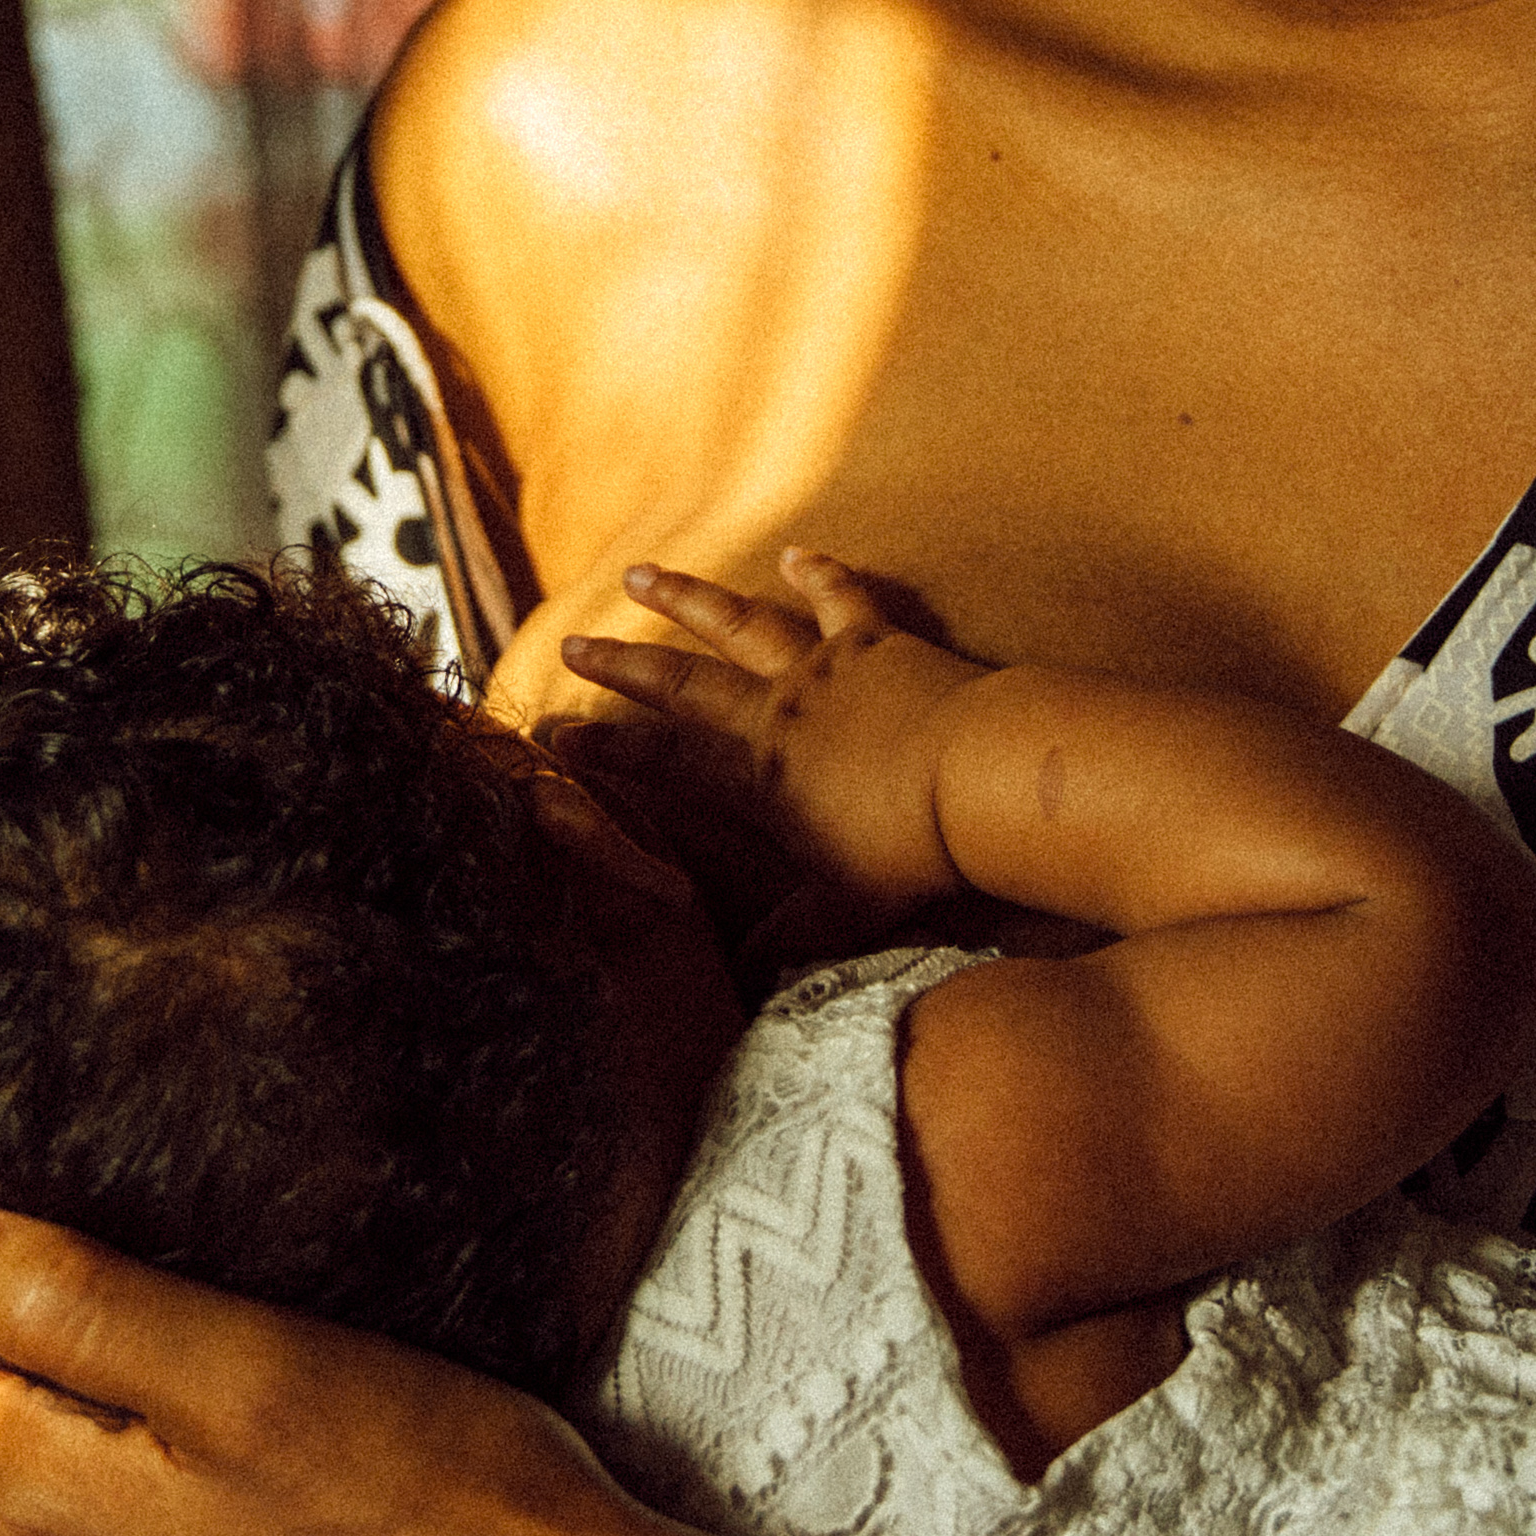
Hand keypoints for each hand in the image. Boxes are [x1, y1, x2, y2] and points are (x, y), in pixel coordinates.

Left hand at [0, 1199, 708, 1535]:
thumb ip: (64, 1303)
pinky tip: (293, 1428)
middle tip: (191, 1255)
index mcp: (32, 1506)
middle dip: (61, 1323)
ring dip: (140, 1389)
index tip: (75, 1203)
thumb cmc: (426, 1499)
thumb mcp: (242, 1365)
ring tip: (256, 1334)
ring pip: (84, 1459)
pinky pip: (156, 1517)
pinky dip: (197, 1457)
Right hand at [559, 551, 994, 936]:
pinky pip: (838, 597)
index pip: (665, 762)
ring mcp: (824, 668)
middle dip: (621, 665)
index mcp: (761, 779)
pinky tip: (794, 554)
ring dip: (686, 597)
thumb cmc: (915, 853)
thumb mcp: (845, 913)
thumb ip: (790, 939)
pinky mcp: (876, 641)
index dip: (605, 750)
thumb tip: (745, 980)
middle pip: (682, 682)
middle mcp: (777, 712)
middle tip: (569, 644)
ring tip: (639, 575)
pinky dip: (815, 572)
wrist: (981, 777)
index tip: (553, 736)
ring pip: (739, 622)